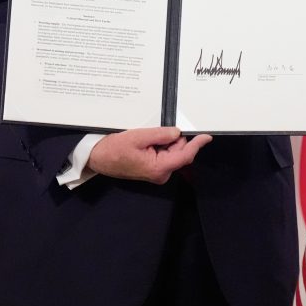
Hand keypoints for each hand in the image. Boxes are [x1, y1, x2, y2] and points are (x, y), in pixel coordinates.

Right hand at [86, 127, 211, 183]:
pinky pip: (164, 154)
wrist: (98, 158)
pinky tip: (146, 142)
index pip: (185, 155)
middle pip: (179, 151)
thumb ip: (161, 135)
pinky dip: (159, 145)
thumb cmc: (114, 149)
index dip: (197, 145)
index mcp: (159, 168)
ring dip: (164, 141)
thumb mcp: (138, 137)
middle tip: (153, 132)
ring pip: (172, 151)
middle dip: (173, 139)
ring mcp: (157, 172)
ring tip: (145, 138)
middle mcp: (161, 174)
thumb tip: (178, 133)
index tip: (207, 136)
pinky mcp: (153, 169)